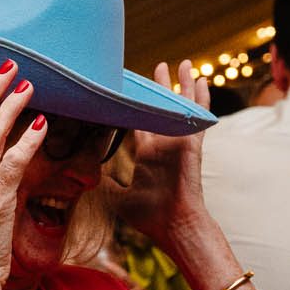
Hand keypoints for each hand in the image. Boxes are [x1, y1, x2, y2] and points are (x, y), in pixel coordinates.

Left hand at [120, 60, 210, 247]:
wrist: (174, 226)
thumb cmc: (151, 217)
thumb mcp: (118, 198)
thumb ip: (106, 184)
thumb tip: (88, 178)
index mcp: (148, 155)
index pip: (140, 123)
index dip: (135, 106)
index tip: (129, 90)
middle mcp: (163, 145)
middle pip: (161, 109)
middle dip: (160, 88)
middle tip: (158, 67)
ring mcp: (178, 143)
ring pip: (180, 107)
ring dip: (182, 85)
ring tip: (182, 63)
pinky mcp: (190, 144)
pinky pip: (196, 117)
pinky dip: (200, 98)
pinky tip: (202, 79)